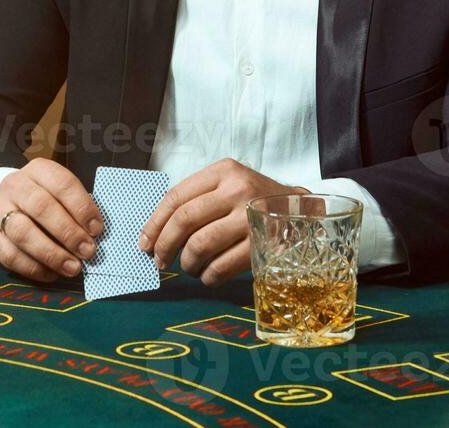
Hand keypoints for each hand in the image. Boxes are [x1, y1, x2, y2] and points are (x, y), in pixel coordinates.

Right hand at [0, 158, 103, 282]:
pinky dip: (33, 268)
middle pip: (40, 206)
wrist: (5, 209)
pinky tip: (51, 274)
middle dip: (68, 232)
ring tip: (72, 267)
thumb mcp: (60, 196)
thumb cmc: (45, 203)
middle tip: (87, 251)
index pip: (61, 183)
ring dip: (51, 253)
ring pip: (22, 232)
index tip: (96, 229)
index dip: (81, 207)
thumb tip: (94, 236)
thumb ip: (76, 211)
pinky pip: (10, 255)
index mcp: (38, 170)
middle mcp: (15, 186)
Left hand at [138, 158, 308, 286]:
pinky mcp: (263, 244)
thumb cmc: (256, 201)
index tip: (145, 243)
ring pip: (201, 245)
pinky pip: (222, 266)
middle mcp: (237, 189)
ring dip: (187, 263)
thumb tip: (156, 233)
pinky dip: (208, 276)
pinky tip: (208, 275)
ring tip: (189, 267)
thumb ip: (197, 200)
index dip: (154, 223)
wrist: (303, 212)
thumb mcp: (229, 185)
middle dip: (165, 245)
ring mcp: (251, 217)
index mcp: (224, 171)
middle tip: (159, 261)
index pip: (176, 197)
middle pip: (185, 220)